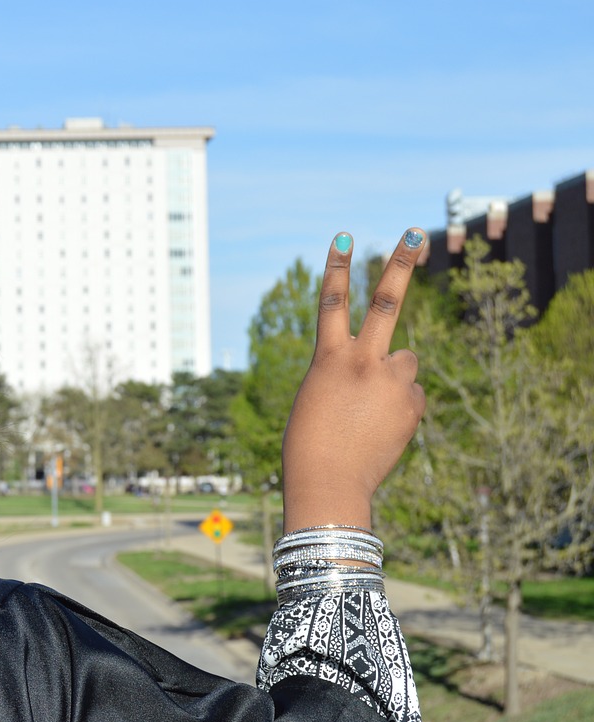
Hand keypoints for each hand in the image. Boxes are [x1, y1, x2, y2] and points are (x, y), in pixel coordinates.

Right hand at [281, 230, 426, 531]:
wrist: (329, 483)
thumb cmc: (311, 445)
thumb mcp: (320, 399)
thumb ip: (353, 373)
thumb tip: (397, 366)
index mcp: (329, 359)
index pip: (331, 302)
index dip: (336, 268)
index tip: (343, 237)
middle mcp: (363, 361)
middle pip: (385, 302)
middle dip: (400, 265)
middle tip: (415, 234)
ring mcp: (391, 381)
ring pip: (406, 360)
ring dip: (396, 375)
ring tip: (373, 408)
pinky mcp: (412, 405)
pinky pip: (413, 395)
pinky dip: (403, 407)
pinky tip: (383, 429)